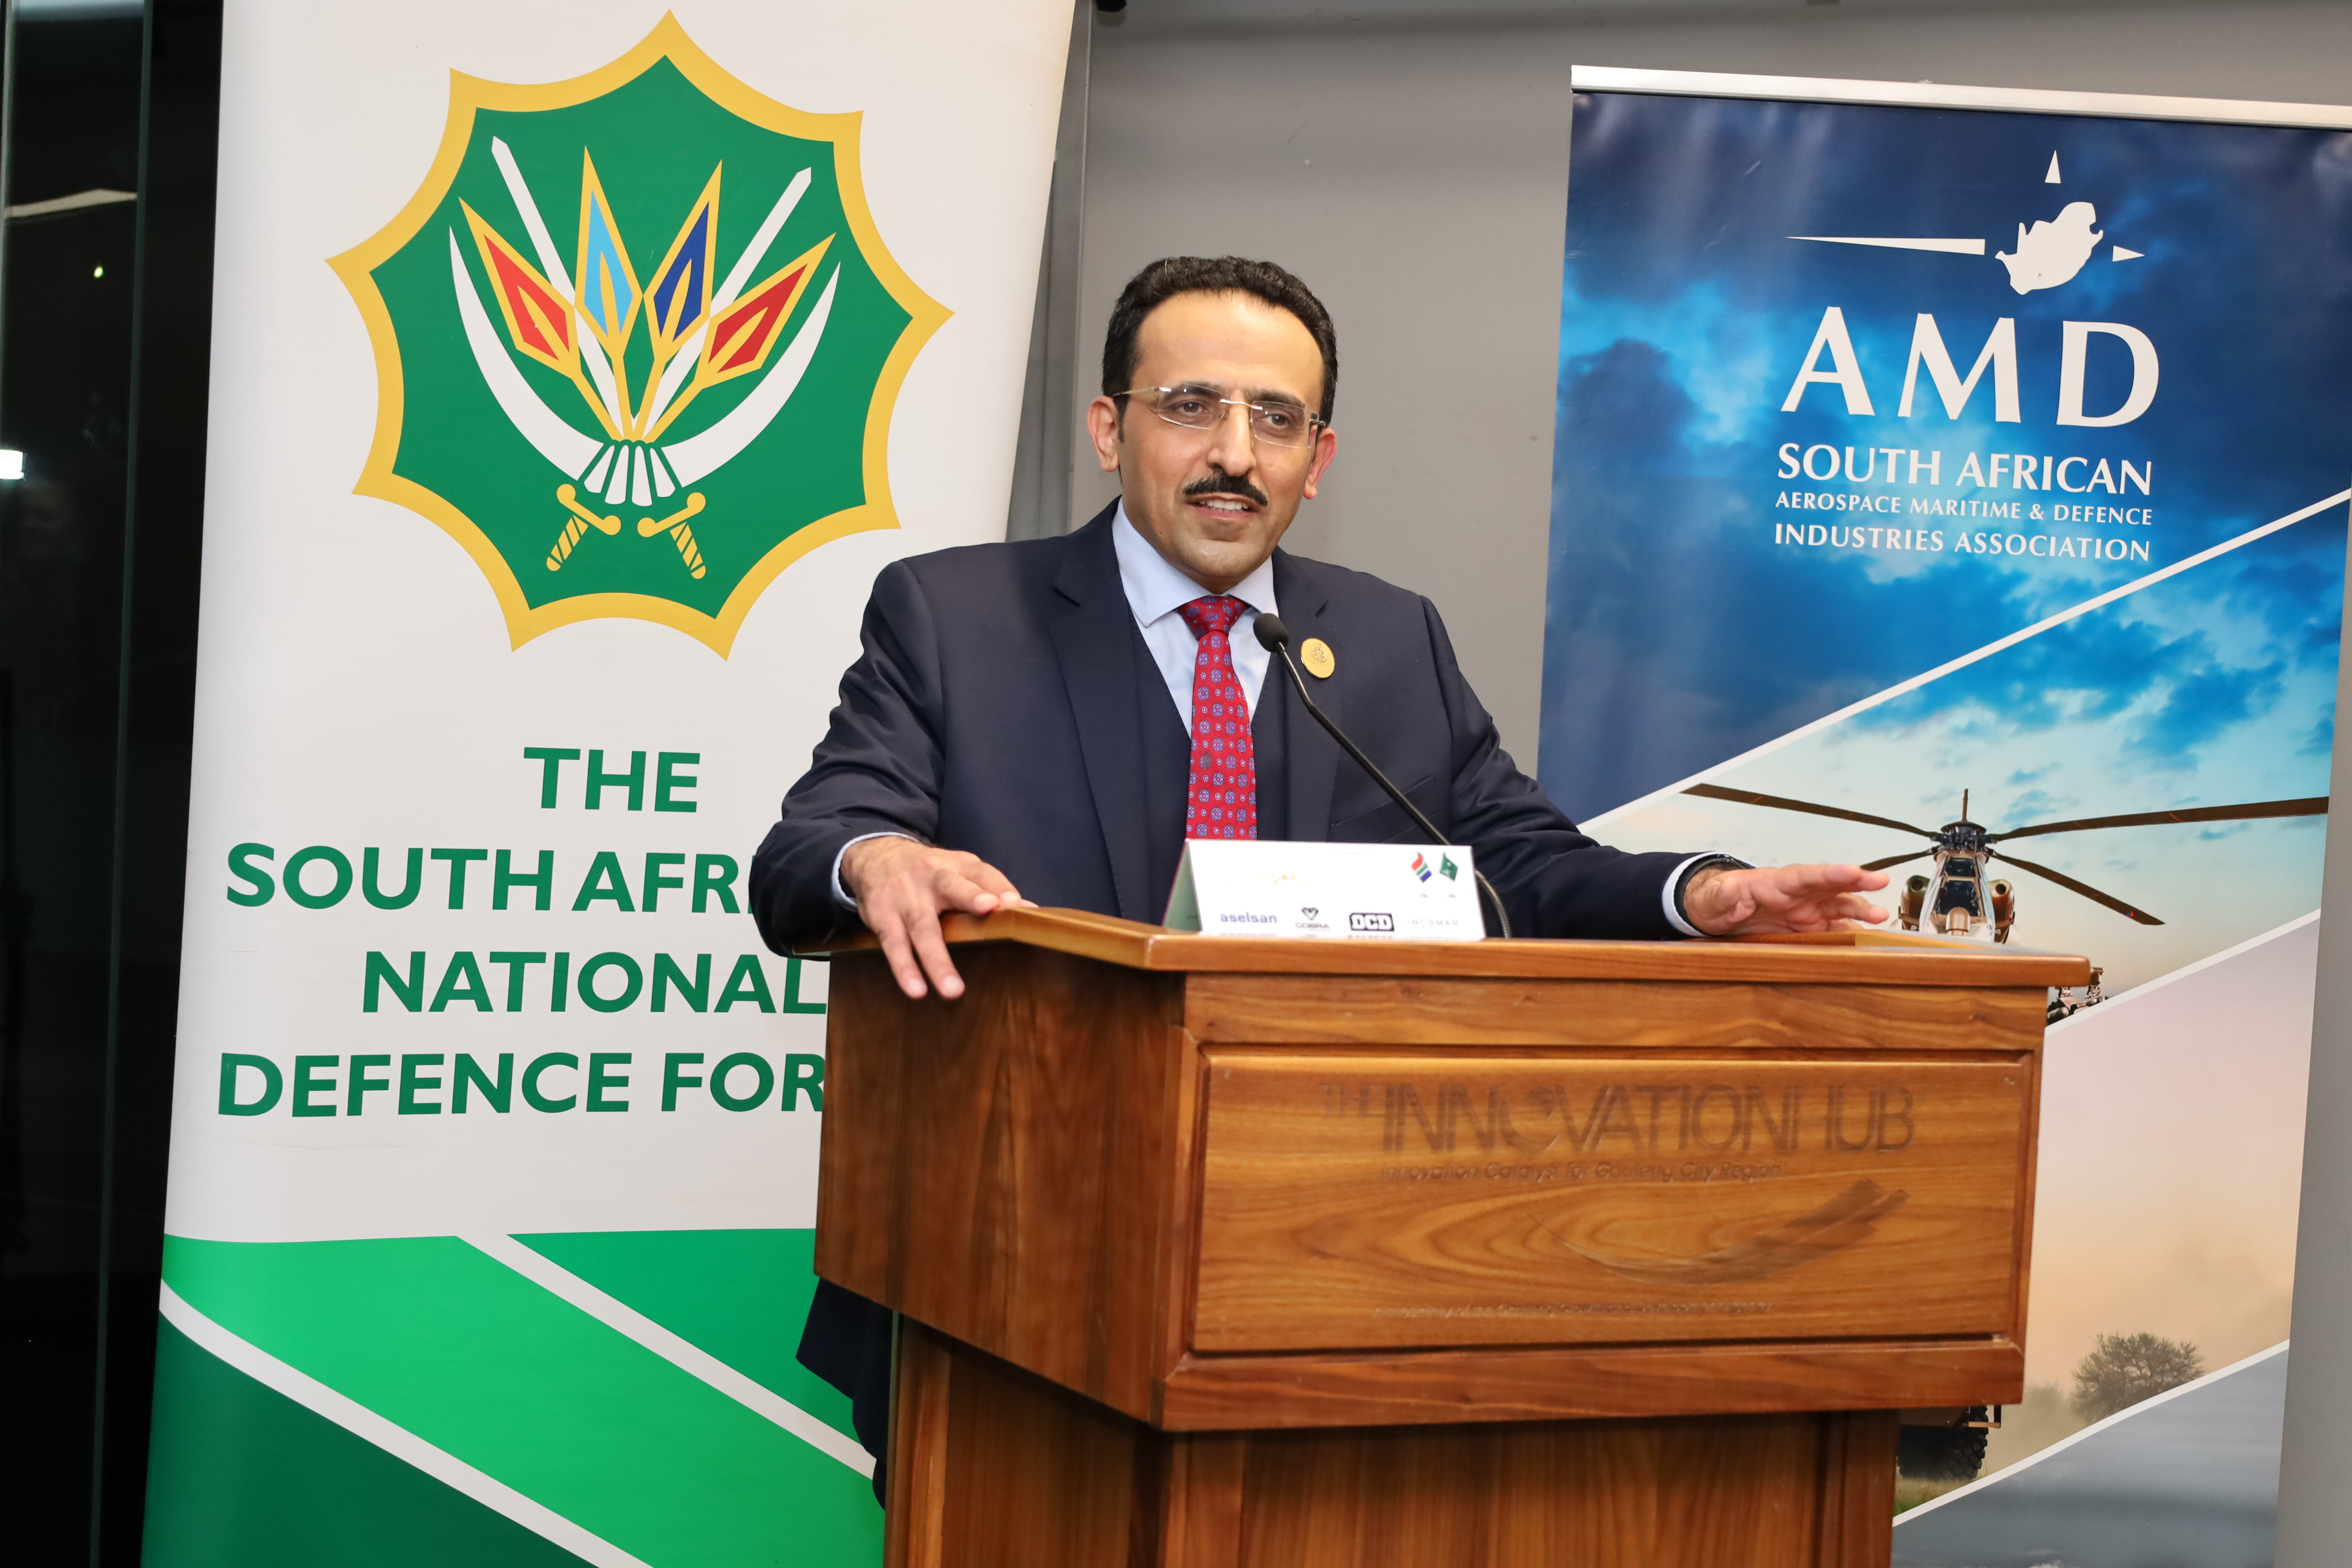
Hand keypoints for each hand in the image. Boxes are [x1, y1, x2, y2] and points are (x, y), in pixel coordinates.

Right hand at [842, 836, 1030, 999]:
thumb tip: (1029, 911)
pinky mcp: (883, 916)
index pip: (983, 872)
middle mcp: (931, 876)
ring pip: (923, 927)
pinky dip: (904, 968)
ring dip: (937, 959)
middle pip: (952, 886)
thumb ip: (991, 888)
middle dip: (970, 896)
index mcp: (957, 865)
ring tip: (953, 989)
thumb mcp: (959, 870)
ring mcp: (905, 897)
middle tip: (988, 907)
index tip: (1015, 903)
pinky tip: (916, 989)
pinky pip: (894, 945)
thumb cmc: (929, 871)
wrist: (875, 856)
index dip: (999, 886)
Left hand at [1682, 863, 1889, 936]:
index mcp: (1776, 883)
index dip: (1831, 873)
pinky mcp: (1807, 928)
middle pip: (1830, 886)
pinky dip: (1850, 935)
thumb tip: (1729, 888)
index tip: (1853, 871)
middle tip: (1881, 882)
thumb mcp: (1714, 897)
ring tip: (1881, 917)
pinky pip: (1832, 930)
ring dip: (1859, 911)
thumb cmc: (1717, 900)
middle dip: (1856, 883)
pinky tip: (1867, 942)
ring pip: (1837, 908)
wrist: (1716, 914)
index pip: (1807, 875)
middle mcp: (1797, 895)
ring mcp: (1805, 912)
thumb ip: (1723, 893)